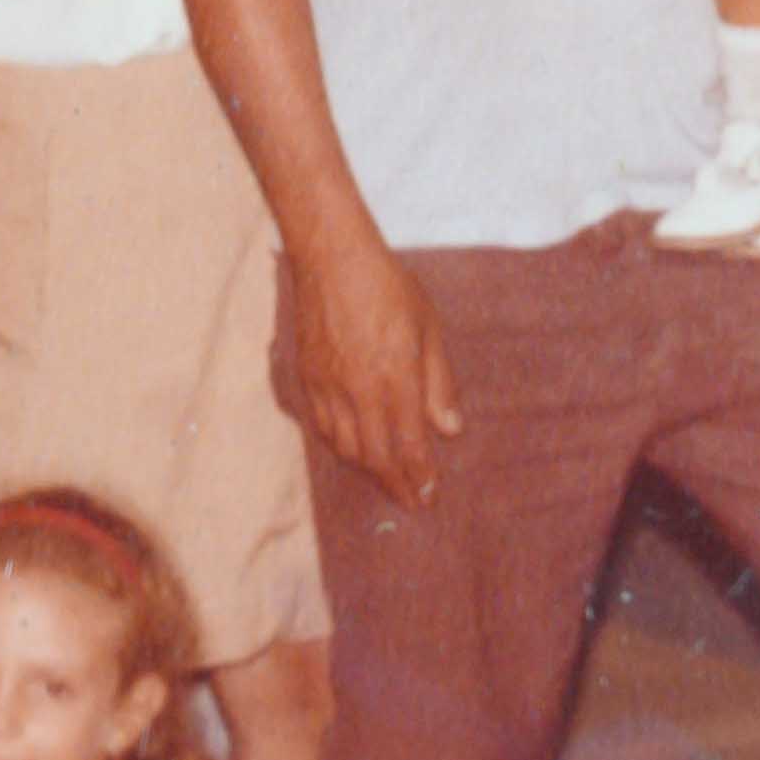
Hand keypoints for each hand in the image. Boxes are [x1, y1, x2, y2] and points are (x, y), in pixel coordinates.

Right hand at [284, 235, 460, 508]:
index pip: (410, 445)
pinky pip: (323, 428)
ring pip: (346, 448)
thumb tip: (450, 431)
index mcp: (395, 378)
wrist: (332, 258)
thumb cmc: (388, 287)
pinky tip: (353, 450)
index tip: (429, 497)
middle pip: (376, 457)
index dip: (420, 477)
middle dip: (395, 485)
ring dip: (368, 471)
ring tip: (386, 480)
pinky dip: (340, 447)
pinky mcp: (308, 378)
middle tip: (410, 501)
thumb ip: (439, 384)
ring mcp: (329, 387)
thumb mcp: (428, 330)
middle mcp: (359, 390)